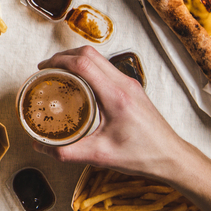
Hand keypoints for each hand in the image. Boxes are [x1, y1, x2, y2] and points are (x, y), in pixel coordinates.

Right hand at [33, 47, 196, 183]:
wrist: (170, 157)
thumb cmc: (142, 155)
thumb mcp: (99, 156)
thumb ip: (66, 152)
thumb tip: (39, 147)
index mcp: (116, 96)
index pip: (84, 64)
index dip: (59, 60)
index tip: (43, 68)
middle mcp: (124, 84)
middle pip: (90, 53)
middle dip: (64, 56)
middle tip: (47, 68)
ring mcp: (130, 84)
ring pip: (100, 58)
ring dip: (77, 60)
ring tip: (60, 73)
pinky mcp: (132, 89)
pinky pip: (106, 69)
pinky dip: (89, 69)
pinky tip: (80, 84)